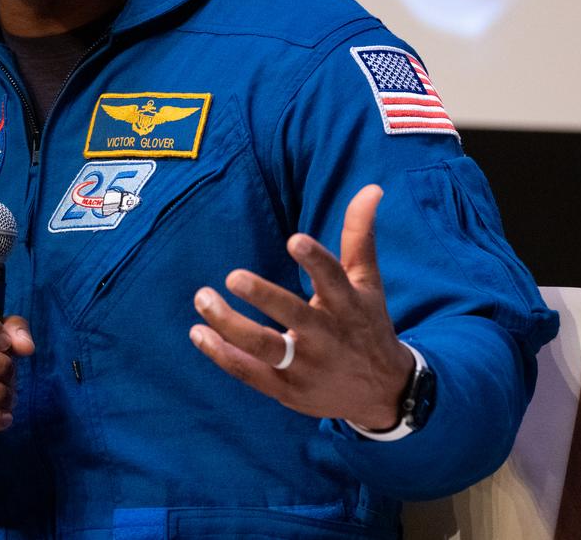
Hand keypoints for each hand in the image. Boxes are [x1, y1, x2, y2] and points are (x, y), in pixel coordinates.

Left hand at [189, 184, 413, 429]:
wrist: (381, 392)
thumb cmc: (367, 324)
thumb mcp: (367, 282)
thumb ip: (360, 235)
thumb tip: (371, 187)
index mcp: (348, 306)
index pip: (333, 279)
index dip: (315, 260)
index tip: (294, 239)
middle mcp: (328, 337)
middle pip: (295, 316)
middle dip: (264, 297)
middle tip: (233, 276)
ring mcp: (306, 366)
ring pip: (265, 348)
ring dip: (231, 325)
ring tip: (203, 299)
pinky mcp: (287, 389)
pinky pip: (249, 373)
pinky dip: (222, 355)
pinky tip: (199, 333)